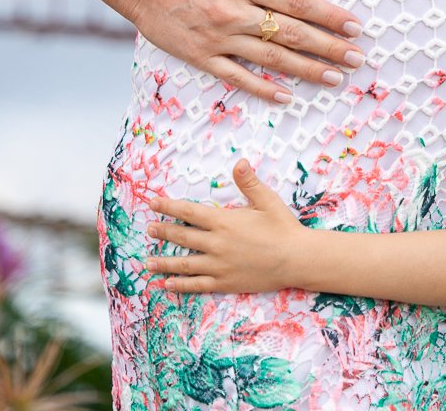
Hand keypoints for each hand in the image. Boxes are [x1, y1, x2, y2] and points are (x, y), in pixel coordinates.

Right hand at [118, 0, 363, 102]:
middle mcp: (233, 11)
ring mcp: (217, 37)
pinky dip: (263, 88)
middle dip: (329, 47)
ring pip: (271, 59)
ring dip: (307, 70)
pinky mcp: (201, 55)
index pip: (296, 0)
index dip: (329, 15)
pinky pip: (237, 77)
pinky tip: (287, 96)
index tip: (354, 26)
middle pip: (292, 33)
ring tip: (335, 78)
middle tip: (357, 58)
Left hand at [146, 159, 307, 293]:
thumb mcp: (267, 201)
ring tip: (148, 261)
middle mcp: (217, 243)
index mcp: (224, 221)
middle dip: (163, 231)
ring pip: (184, 263)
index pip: (188, 212)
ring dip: (164, 261)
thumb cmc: (283, 228)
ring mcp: (219, 265)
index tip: (153, 203)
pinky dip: (180, 285)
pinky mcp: (225, 282)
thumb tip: (239, 162)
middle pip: (182, 236)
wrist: (297, 259)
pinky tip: (167, 284)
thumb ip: (249, 182)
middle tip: (149, 229)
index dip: (168, 207)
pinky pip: (197, 284)